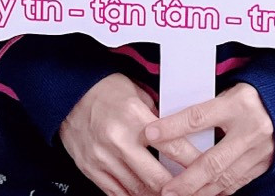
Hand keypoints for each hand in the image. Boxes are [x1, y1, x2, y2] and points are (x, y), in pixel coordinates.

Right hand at [59, 73, 182, 195]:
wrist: (68, 94)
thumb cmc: (104, 90)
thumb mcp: (137, 93)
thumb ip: (157, 115)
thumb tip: (179, 132)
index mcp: (134, 116)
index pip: (172, 146)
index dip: (192, 162)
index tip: (206, 169)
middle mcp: (118, 140)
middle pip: (156, 178)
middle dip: (178, 188)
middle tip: (193, 189)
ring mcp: (103, 159)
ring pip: (138, 191)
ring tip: (173, 193)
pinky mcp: (91, 170)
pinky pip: (117, 194)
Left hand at [144, 83, 274, 195]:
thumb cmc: (251, 96)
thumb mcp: (229, 91)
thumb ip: (205, 108)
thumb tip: (171, 122)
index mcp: (238, 103)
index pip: (199, 117)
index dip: (173, 127)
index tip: (150, 134)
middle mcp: (250, 130)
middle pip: (213, 161)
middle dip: (186, 180)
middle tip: (165, 190)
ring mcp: (259, 152)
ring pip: (224, 178)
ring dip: (199, 192)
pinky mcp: (263, 166)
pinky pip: (236, 184)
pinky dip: (216, 192)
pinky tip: (200, 195)